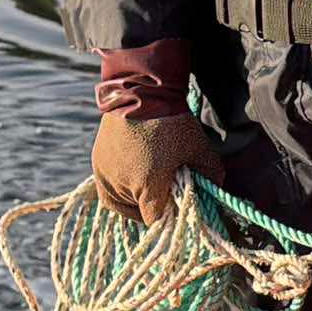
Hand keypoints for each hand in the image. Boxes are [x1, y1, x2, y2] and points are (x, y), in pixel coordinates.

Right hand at [91, 107, 216, 221]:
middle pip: (137, 212)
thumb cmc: (172, 122)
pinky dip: (119, 190)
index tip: (176, 206)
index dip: (167, 216)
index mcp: (147, 186)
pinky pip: (106, 188)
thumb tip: (214, 190)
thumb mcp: (199, 148)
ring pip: (118, 203)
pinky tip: (132, 180)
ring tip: (148, 187)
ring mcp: (106, 174)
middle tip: (165, 192)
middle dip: (152, 205)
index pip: (154, 219)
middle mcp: (122, 184)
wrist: (141, 91)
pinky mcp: (97, 162)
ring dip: (133, 200)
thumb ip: (211, 174)